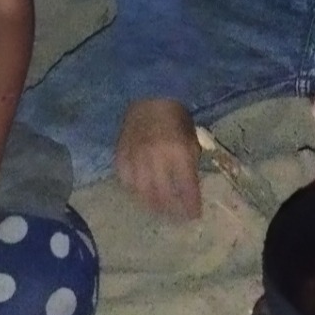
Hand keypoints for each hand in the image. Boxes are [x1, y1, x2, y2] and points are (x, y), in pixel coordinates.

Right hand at [116, 98, 201, 219]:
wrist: (150, 96)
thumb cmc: (175, 117)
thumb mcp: (191, 139)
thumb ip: (190, 163)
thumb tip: (188, 188)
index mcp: (179, 153)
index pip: (186, 188)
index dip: (191, 206)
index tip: (194, 216)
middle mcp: (157, 159)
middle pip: (164, 196)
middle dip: (172, 211)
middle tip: (176, 218)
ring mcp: (136, 158)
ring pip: (142, 193)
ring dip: (152, 206)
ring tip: (159, 211)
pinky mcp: (121, 155)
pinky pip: (125, 180)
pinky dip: (134, 190)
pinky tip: (140, 194)